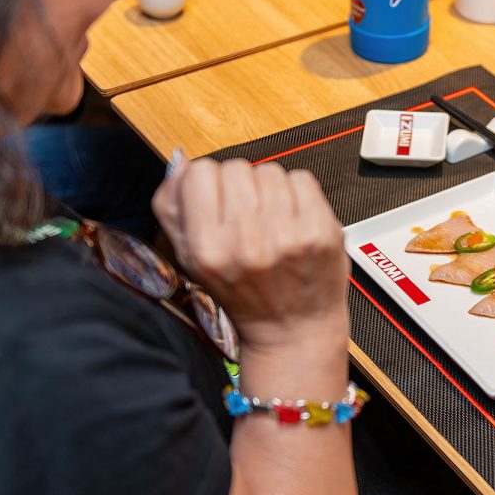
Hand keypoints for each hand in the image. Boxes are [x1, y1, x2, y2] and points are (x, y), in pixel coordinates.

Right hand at [153, 155, 349, 356]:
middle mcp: (247, 242)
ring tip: (271, 221)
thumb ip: (173, 209)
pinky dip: (297, 193)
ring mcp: (288, 235)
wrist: (294, 330)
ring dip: (269, 189)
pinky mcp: (320, 230)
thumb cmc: (243, 295)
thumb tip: (179, 164)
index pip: (199, 173)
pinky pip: (302, 178)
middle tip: (246, 217)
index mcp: (208, 249)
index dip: (206, 184)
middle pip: (235, 167)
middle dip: (239, 186)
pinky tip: (293, 220)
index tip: (216, 202)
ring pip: (269, 170)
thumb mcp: (191, 261)